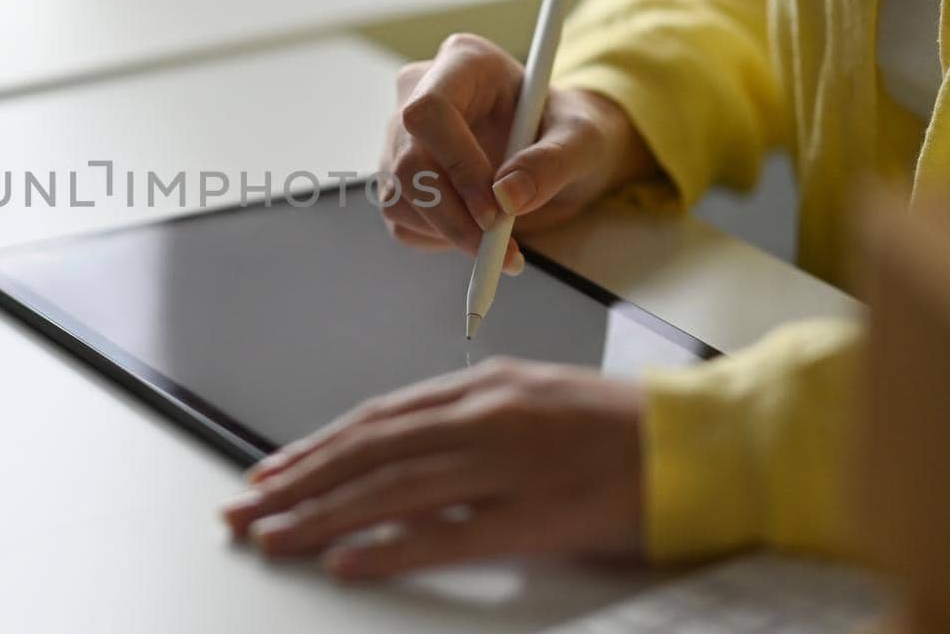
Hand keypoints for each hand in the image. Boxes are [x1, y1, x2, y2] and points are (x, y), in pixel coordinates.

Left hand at [220, 358, 645, 579]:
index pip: (375, 419)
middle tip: (244, 509)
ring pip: (390, 490)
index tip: (271, 472)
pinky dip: (388, 548)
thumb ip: (469, 418)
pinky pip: (446, 534)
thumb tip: (405, 446)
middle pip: (367, 451)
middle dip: (298, 481)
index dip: (316, 447)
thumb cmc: (622, 426)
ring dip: (321, 515)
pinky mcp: (534, 515)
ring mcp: (506, 465)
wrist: (705, 442)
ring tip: (273, 536)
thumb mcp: (534, 399)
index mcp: (481, 387)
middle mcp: (482, 417)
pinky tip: (345, 562)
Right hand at [379, 34, 654, 265]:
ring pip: (398, 196)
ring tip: (500, 242)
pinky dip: (438, 239)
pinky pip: (401, 219)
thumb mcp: (583, 139)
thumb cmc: (569, 130)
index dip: (457, 164)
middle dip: (452, 214)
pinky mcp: (397, 176)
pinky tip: (474, 229)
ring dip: (448, 232)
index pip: (430, 110)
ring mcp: (401, 136)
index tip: (495, 209)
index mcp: (463, 64)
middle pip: (408, 162)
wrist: (555, 148)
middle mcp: (420, 93)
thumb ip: (552, 162)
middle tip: (498, 245)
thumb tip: (507, 197)